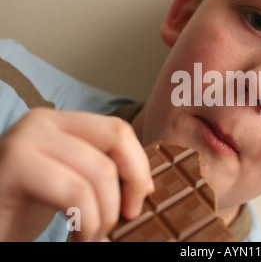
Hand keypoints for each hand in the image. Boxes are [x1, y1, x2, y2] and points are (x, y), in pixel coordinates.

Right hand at [0, 107, 153, 241]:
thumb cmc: (23, 208)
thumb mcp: (68, 181)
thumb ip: (99, 173)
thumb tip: (146, 185)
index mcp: (60, 123)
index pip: (119, 130)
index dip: (139, 164)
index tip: (142, 198)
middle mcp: (43, 122)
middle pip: (117, 138)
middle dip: (133, 182)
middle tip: (126, 217)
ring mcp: (26, 141)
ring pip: (101, 170)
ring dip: (106, 213)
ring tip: (93, 236)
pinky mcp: (14, 166)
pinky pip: (75, 193)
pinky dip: (87, 222)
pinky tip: (77, 237)